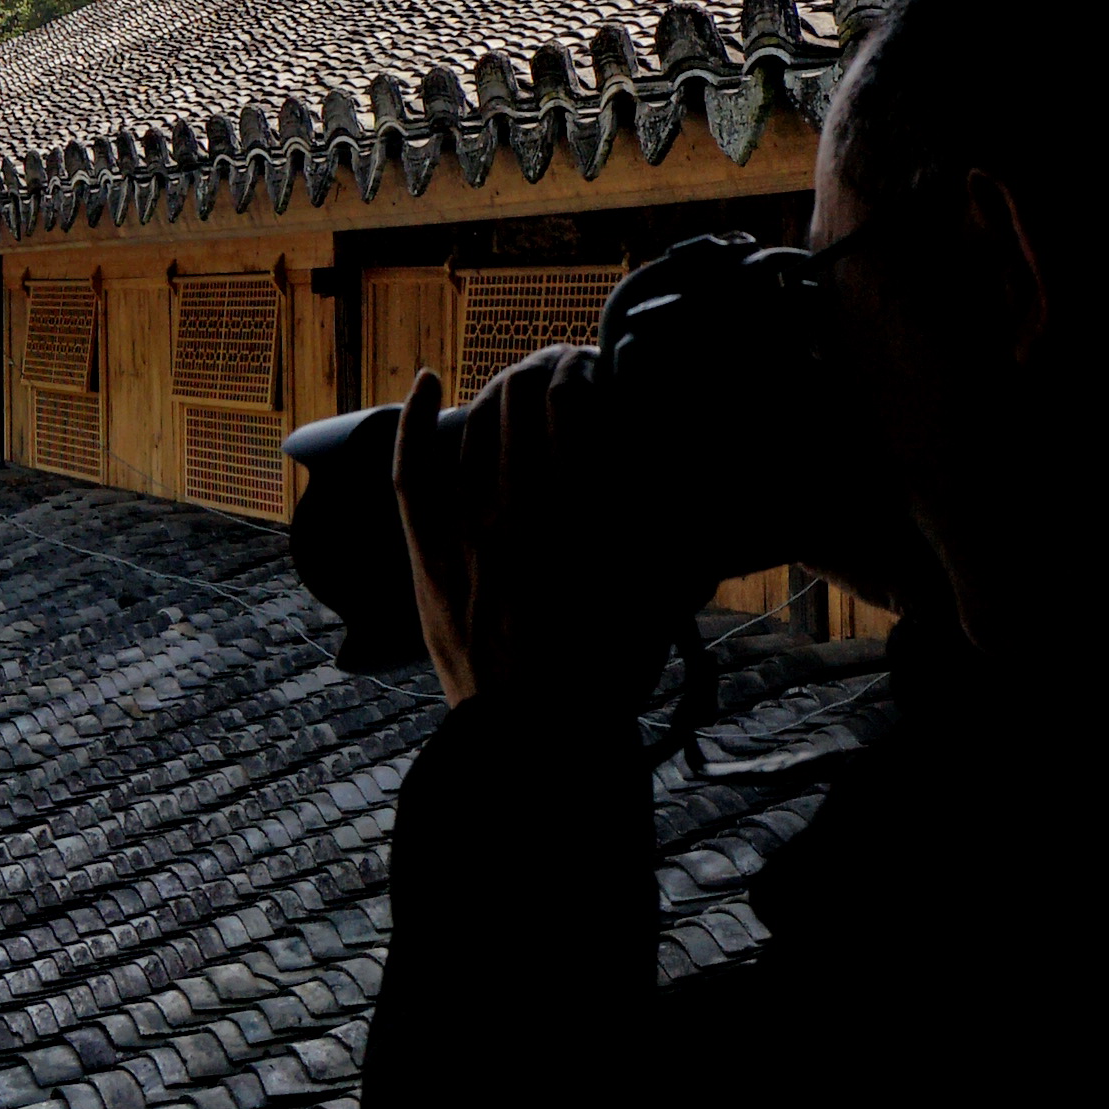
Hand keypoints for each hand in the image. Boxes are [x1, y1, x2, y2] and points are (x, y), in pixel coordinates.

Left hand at [391, 351, 669, 716]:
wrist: (533, 742)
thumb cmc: (607, 673)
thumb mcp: (661, 595)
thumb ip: (676, 531)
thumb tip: (696, 479)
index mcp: (584, 513)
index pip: (570, 402)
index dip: (580, 371)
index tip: (594, 366)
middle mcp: (522, 510)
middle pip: (521, 403)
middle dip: (543, 370)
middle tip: (561, 366)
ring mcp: (467, 531)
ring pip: (475, 427)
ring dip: (499, 391)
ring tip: (520, 382)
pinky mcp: (430, 556)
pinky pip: (412, 471)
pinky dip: (416, 421)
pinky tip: (426, 383)